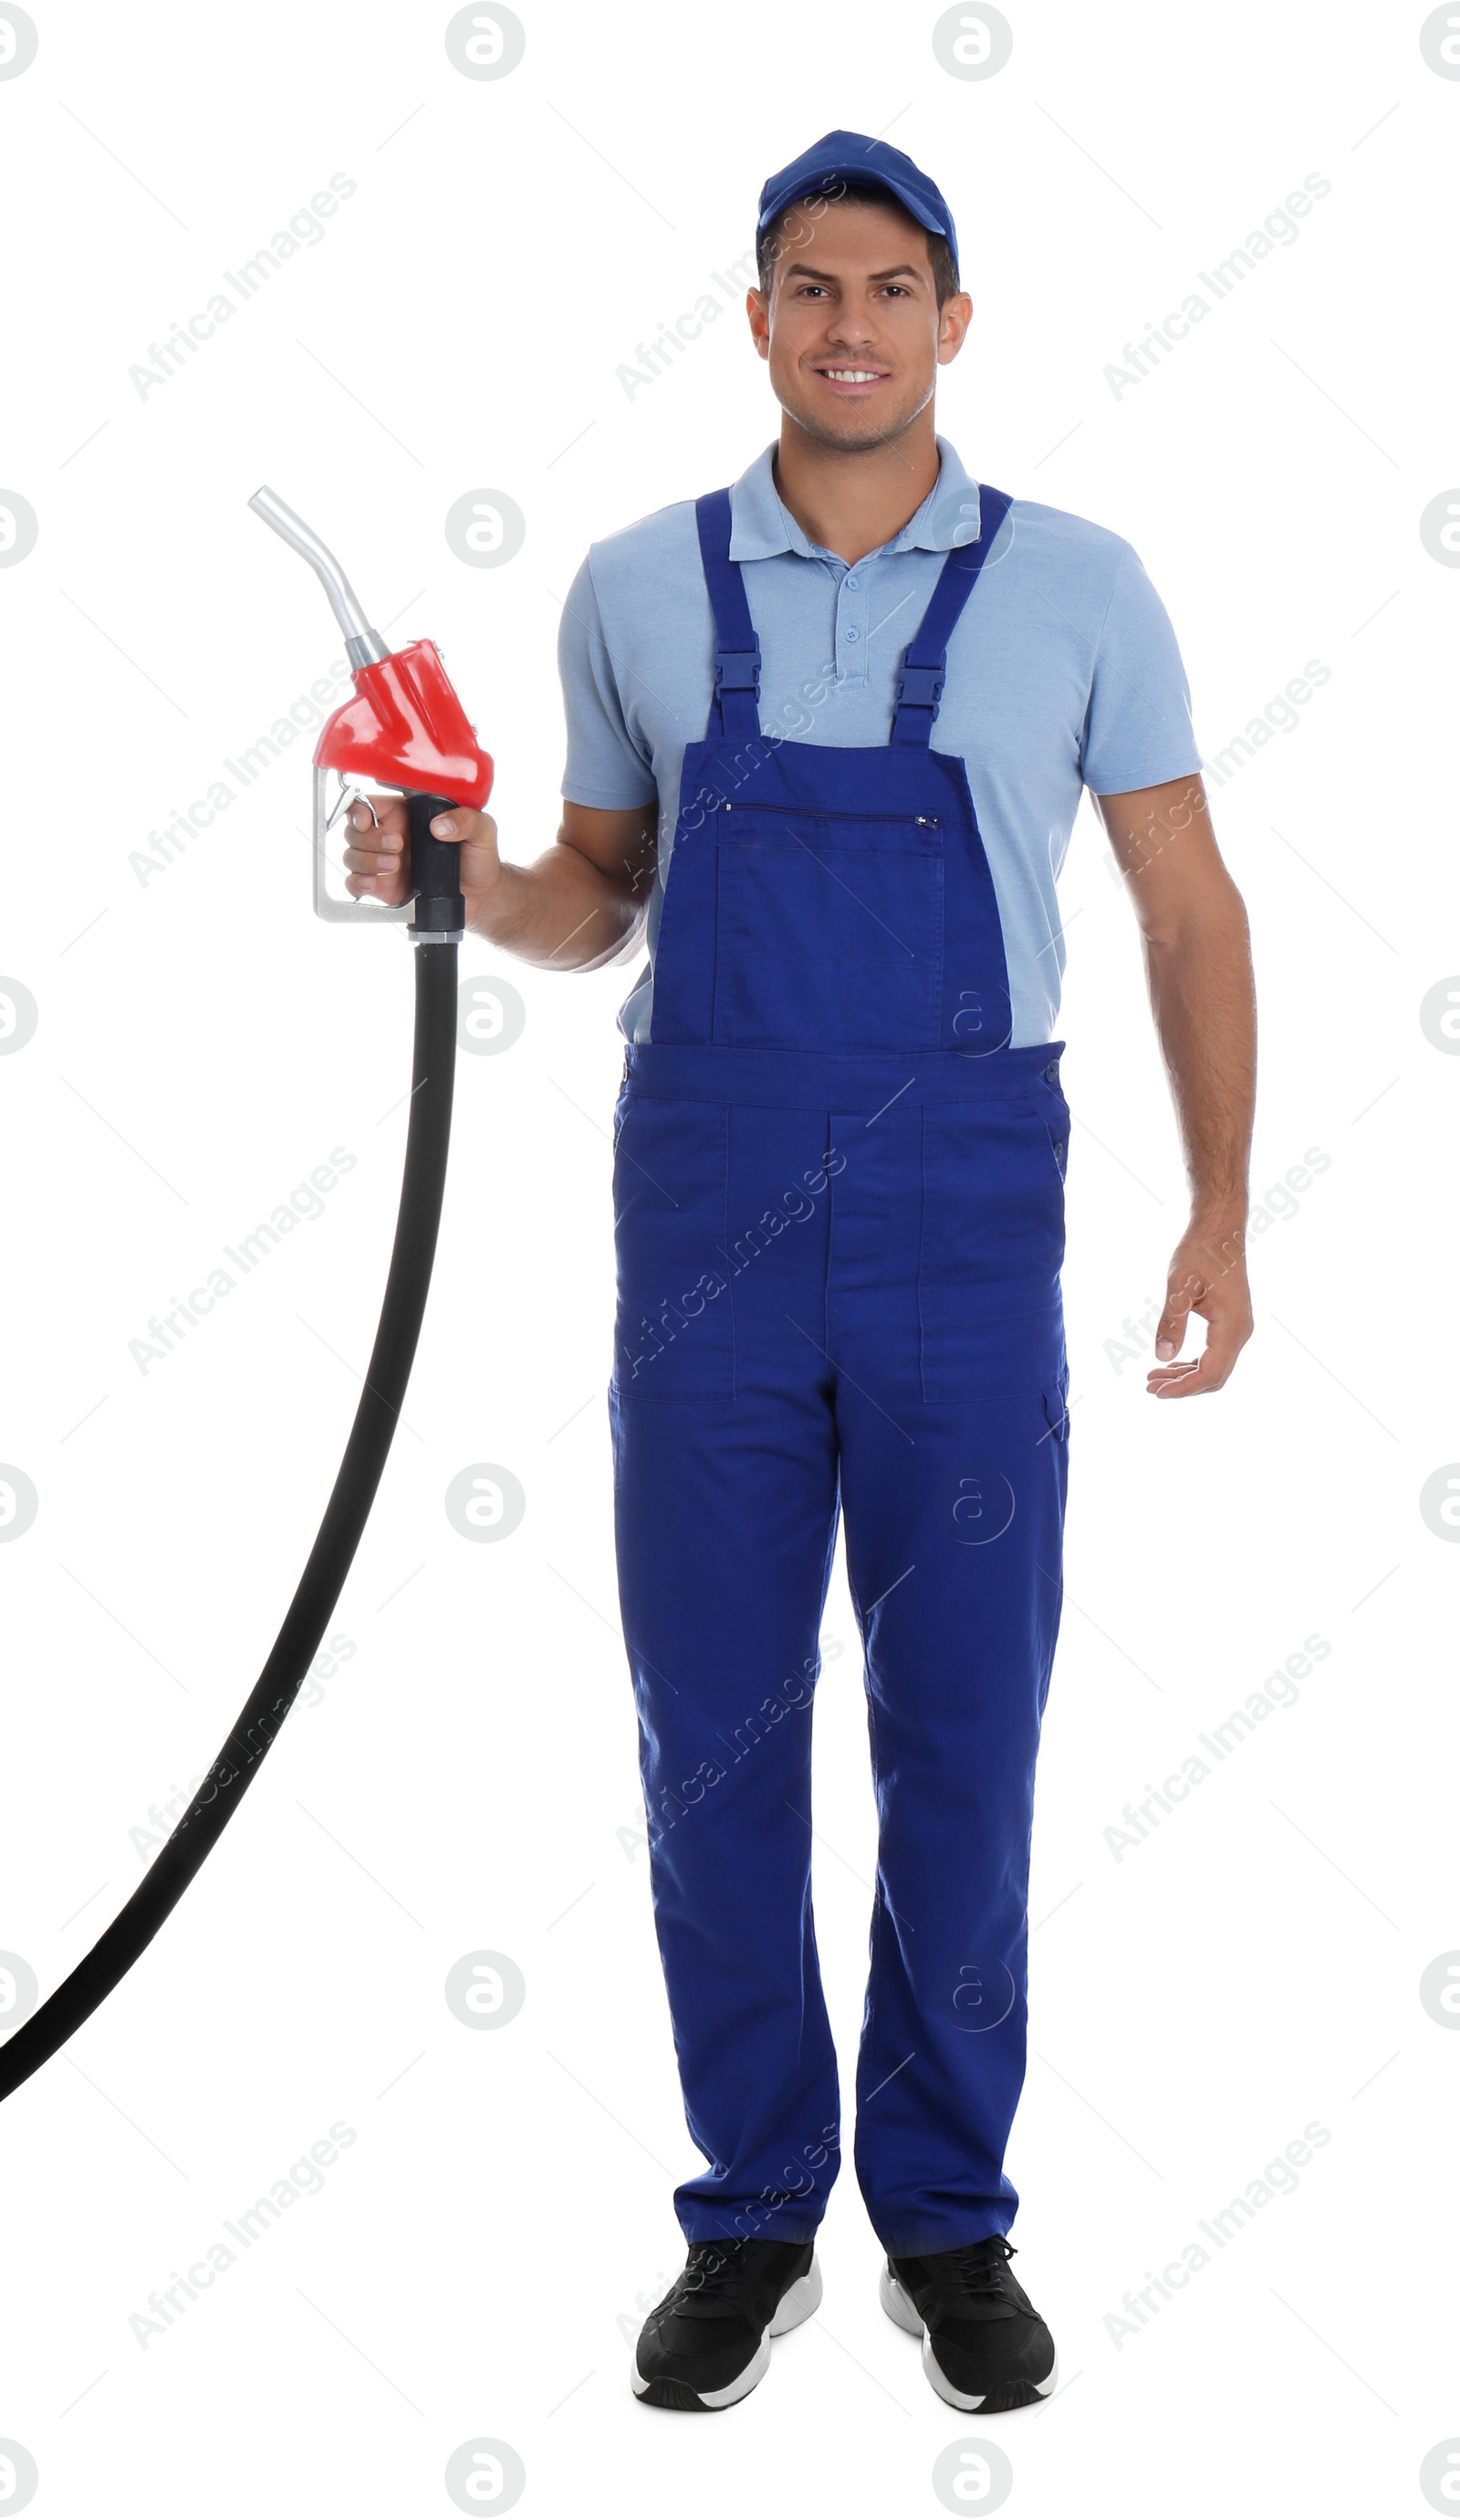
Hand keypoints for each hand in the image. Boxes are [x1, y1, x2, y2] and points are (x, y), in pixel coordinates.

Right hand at [343, 794, 501, 912]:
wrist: (481, 896)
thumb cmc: (479, 858)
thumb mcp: (482, 830)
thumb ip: (467, 819)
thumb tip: (440, 825)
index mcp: (405, 815)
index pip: (368, 804)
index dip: (358, 810)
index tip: (367, 819)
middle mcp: (389, 836)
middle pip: (354, 831)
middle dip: (369, 839)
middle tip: (397, 847)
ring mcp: (383, 862)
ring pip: (352, 857)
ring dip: (366, 861)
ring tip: (395, 867)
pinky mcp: (384, 888)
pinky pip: (356, 884)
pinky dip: (358, 883)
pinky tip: (374, 884)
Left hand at [1148, 1213, 1252, 1397]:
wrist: (1219, 1231)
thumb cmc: (1200, 1253)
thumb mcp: (1179, 1287)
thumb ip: (1171, 1322)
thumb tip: (1161, 1357)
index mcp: (1231, 1327)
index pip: (1209, 1373)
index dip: (1183, 1388)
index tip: (1155, 1392)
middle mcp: (1240, 1332)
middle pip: (1214, 1377)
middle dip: (1182, 1387)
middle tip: (1149, 1387)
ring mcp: (1238, 1329)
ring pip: (1215, 1368)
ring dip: (1186, 1376)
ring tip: (1154, 1378)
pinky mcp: (1231, 1323)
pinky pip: (1215, 1354)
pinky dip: (1193, 1363)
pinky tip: (1171, 1362)